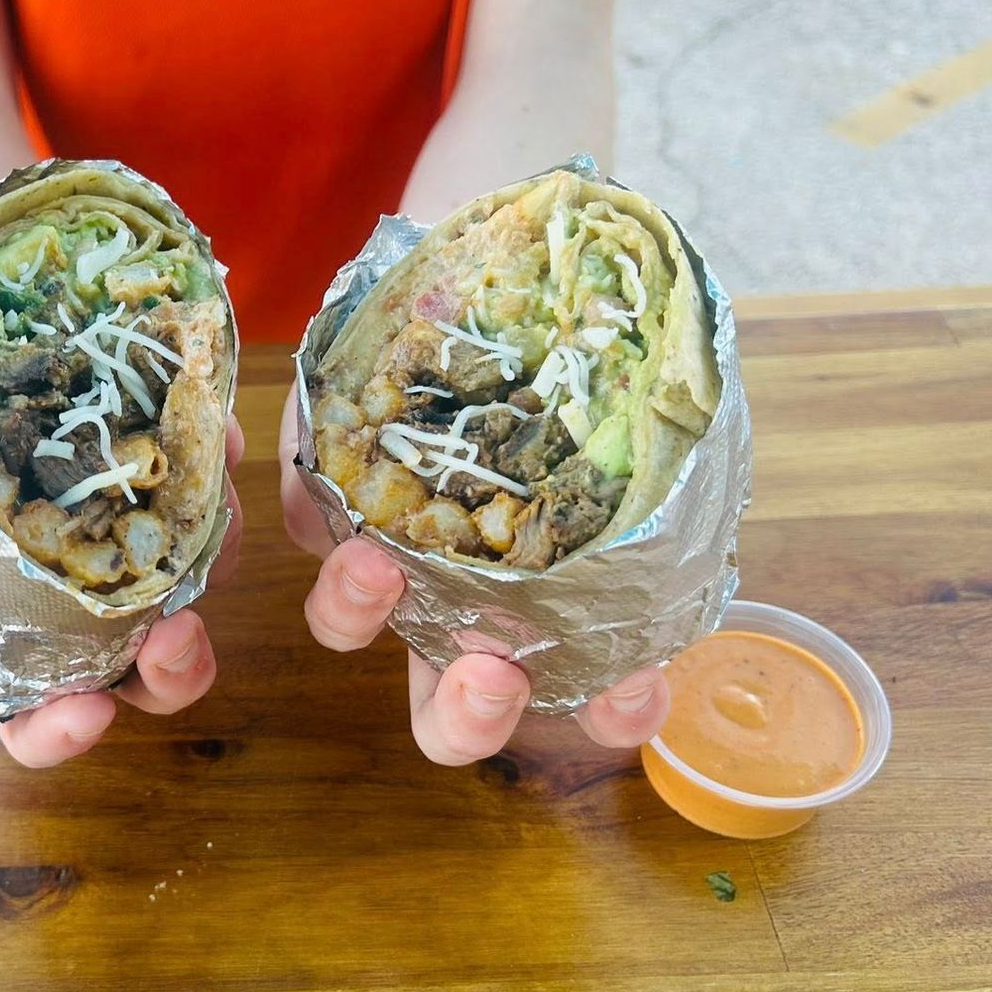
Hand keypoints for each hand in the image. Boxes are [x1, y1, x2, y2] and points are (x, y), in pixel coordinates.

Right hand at [0, 385, 241, 765]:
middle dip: (171, 673)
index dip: (57, 733)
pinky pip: (213, 503)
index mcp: (5, 630)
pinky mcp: (176, 491)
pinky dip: (220, 482)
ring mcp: (135, 553)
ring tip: (210, 522)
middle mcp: (81, 606)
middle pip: (137, 679)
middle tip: (177, 637)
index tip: (87, 713)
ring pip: (194, 595)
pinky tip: (216, 444)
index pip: (30, 718)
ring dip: (213, 570)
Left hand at [279, 390, 668, 763]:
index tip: (629, 691)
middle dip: (469, 715)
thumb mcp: (638, 392)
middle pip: (452, 705)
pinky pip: (306, 512)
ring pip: (350, 623)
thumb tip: (685, 427)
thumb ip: (664, 429)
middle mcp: (466, 596)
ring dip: (357, 615)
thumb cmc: (582, 352)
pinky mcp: (326, 490)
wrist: (498, 276)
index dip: (616, 710)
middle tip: (489, 676)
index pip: (594, 689)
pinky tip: (334, 472)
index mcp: (556, 594)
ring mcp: (391, 548)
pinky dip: (312, 504)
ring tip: (376, 569)